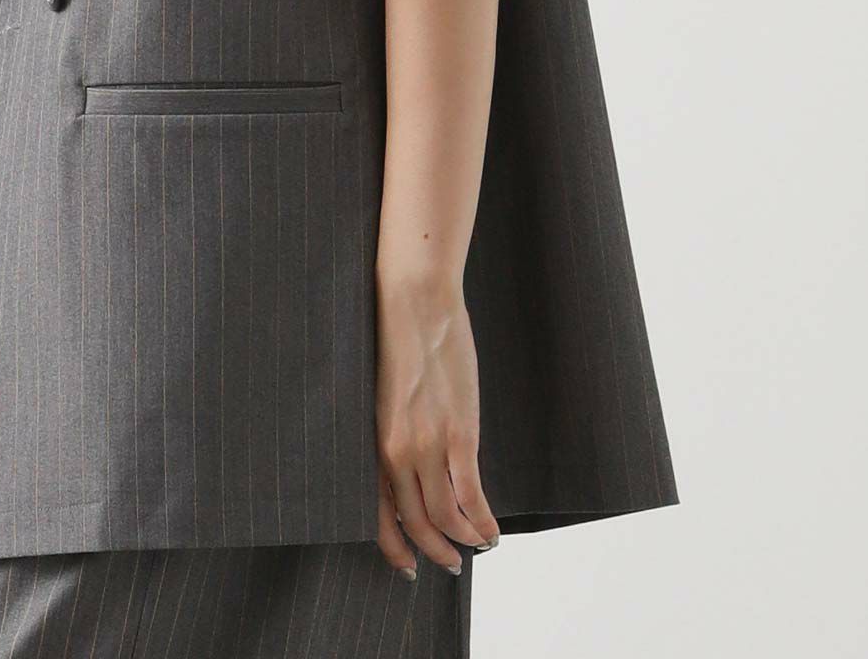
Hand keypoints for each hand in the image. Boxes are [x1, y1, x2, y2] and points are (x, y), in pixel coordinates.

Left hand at [372, 274, 500, 577]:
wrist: (414, 301)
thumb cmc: (398, 339)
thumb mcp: (384, 396)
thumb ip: (395, 432)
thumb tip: (412, 463)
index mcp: (374, 444)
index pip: (378, 516)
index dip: (394, 548)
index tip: (408, 567)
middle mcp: (396, 453)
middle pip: (417, 524)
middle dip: (436, 551)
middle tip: (450, 564)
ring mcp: (428, 446)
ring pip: (447, 517)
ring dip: (465, 541)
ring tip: (478, 546)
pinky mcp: (458, 434)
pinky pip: (471, 495)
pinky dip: (483, 520)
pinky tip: (493, 529)